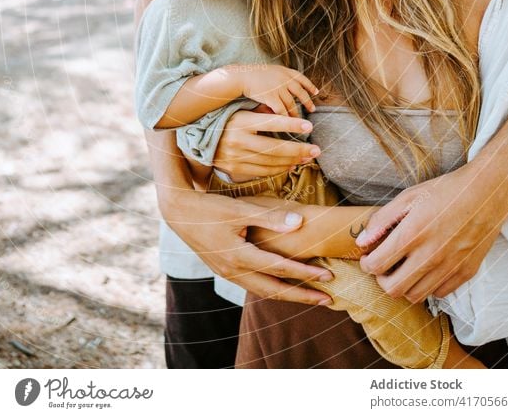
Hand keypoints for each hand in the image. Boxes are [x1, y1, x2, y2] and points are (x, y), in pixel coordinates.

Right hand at [161, 188, 332, 303]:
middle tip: (328, 300)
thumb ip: (269, 218)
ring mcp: (228, 273)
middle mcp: (234, 271)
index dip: (306, 273)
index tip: (328, 275)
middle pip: (275, 289)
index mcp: (239, 256)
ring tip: (310, 297)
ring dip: (288, 295)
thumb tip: (299, 222)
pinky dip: (272, 288)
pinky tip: (282, 286)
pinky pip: (253, 285)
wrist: (179, 213)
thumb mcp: (239, 209)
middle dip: (302, 295)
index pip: (280, 269)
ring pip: (263, 290)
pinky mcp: (225, 270)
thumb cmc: (209, 208)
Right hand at [213, 109, 319, 180]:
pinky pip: (262, 172)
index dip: (291, 124)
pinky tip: (291, 165)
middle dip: (299, 149)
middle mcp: (238, 139)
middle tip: (316, 150)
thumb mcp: (241, 112)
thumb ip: (261, 113)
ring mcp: (236, 157)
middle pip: (274, 147)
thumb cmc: (227, 122)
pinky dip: (279, 170)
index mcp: (241, 121)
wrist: (200, 141)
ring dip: (292, 161)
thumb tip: (285, 113)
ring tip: (307, 157)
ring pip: (271, 162)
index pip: (271, 122)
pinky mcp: (235, 169)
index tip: (309, 125)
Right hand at [240, 64, 317, 115]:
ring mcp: (279, 88)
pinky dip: (285, 118)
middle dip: (307, 101)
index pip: (302, 78)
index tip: (316, 92)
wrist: (241, 76)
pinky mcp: (272, 97)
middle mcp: (284, 79)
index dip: (310, 85)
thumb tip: (290, 85)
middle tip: (312, 109)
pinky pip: (282, 110)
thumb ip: (281, 76)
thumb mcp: (270, 70)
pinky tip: (288, 123)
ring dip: (296, 113)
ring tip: (300, 120)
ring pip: (292, 104)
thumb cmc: (252, 74)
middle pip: (300, 92)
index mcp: (285, 71)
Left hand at [356, 163, 506, 301]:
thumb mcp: (408, 197)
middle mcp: (430, 256)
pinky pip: (439, 293)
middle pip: (393, 289)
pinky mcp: (466, 272)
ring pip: (416, 295)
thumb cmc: (444, 191)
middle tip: (383, 267)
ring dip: (404, 285)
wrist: (486, 193)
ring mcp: (450, 267)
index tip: (369, 258)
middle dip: (381, 280)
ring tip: (403, 269)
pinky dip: (428, 286)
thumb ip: (382, 219)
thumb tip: (361, 241)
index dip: (367, 264)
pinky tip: (426, 268)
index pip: (377, 265)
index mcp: (412, 234)